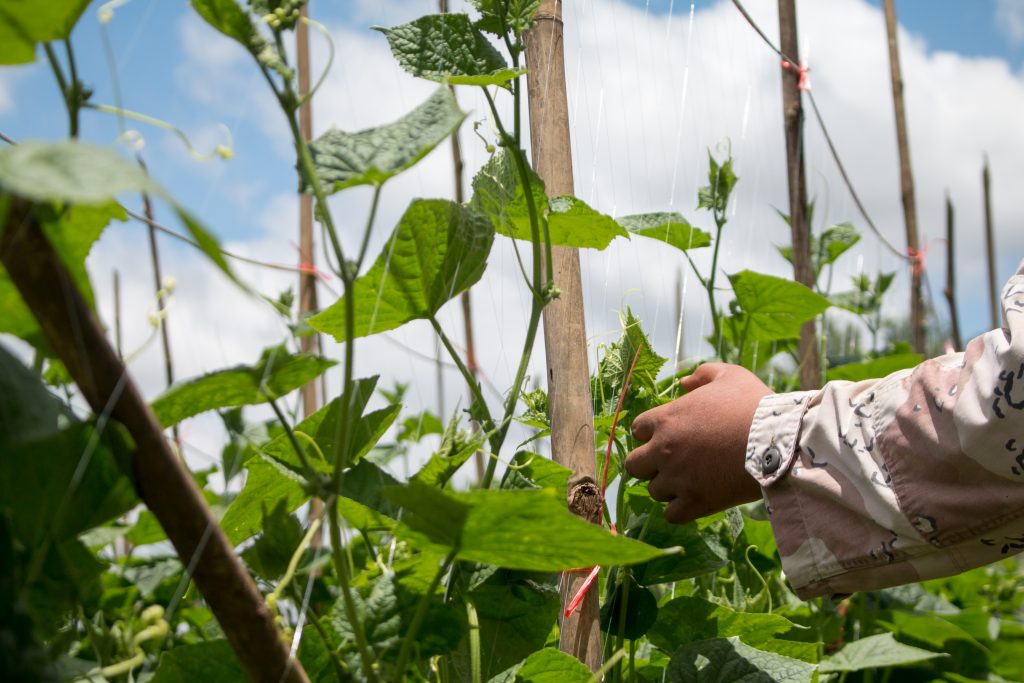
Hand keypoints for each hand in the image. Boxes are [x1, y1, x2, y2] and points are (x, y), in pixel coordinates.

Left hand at [624, 363, 770, 523]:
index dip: (651, 433)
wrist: (779, 441)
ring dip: (667, 487)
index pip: (637, 430)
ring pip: (653, 491)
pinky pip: (671, 515)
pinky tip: (693, 500)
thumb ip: (703, 374)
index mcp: (666, 419)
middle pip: (634, 464)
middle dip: (649, 463)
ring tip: (688, 481)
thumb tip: (684, 382)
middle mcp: (664, 450)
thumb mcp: (730, 375)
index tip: (668, 436)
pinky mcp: (695, 502)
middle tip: (672, 462)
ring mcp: (677, 479)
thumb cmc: (754, 405)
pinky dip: (679, 510)